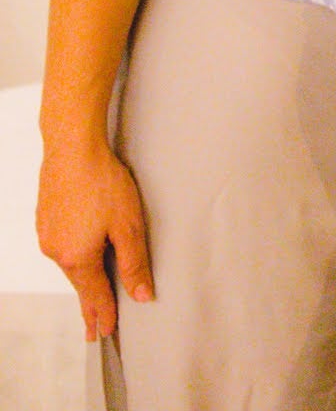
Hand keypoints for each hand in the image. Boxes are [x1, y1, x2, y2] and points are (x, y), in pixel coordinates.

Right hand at [37, 137, 151, 341]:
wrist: (71, 149)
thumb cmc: (102, 183)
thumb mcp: (128, 226)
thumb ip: (135, 262)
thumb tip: (142, 295)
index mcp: (78, 258)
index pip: (95, 295)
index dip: (104, 315)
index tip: (106, 334)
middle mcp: (57, 252)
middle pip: (80, 284)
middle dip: (91, 306)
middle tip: (95, 329)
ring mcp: (48, 236)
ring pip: (71, 265)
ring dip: (84, 280)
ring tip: (94, 297)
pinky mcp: (46, 220)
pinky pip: (63, 248)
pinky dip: (75, 259)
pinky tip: (82, 259)